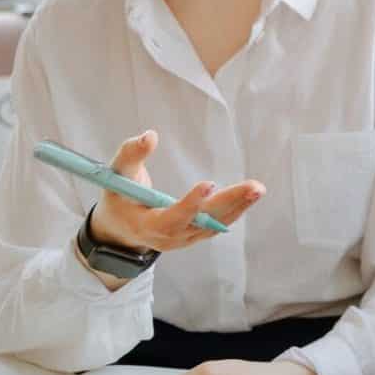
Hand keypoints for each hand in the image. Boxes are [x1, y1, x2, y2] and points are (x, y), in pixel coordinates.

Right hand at [89, 130, 265, 252]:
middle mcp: (168, 237)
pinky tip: (251, 196)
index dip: (190, 204)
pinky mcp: (195, 234)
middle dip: (228, 203)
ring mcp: (184, 238)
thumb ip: (131, 154)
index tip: (208, 183)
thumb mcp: (117, 176)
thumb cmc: (120, 198)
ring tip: (258, 189)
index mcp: (146, 225)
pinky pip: (217, 224)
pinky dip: (236, 210)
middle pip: (201, 222)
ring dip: (239, 206)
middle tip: (253, 187)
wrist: (120, 230)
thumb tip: (151, 136)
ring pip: (214, 224)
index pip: (171, 219)